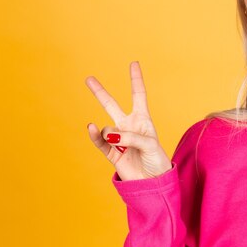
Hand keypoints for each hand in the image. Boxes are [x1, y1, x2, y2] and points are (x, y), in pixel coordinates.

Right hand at [85, 61, 171, 180]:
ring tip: (120, 143)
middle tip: (89, 78)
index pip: (138, 95)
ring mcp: (118, 139)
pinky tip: (93, 128)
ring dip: (112, 133)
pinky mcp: (111, 153)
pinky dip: (96, 136)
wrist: (153, 183)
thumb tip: (110, 134)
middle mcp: (128, 126)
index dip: (136, 79)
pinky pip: (100, 141)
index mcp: (143, 120)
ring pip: (107, 128)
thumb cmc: (157, 161)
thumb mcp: (150, 144)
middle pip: (112, 105)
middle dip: (100, 92)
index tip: (133, 63)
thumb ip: (132, 137)